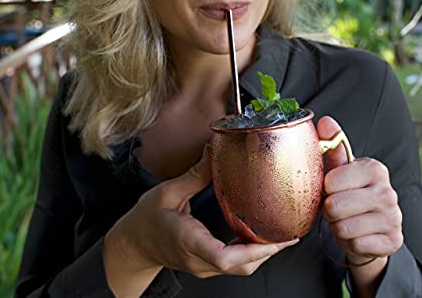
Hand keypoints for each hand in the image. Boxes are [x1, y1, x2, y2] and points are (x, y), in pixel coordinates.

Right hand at [112, 145, 297, 279]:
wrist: (132, 245)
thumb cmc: (145, 220)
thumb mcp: (167, 192)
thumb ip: (194, 175)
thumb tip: (214, 151)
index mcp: (188, 241)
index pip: (223, 257)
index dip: (253, 250)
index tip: (275, 238)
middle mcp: (198, 259)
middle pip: (240, 266)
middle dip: (268, 251)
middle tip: (289, 232)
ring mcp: (202, 267)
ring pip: (240, 268)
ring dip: (263, 253)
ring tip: (280, 232)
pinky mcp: (205, 265)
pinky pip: (234, 265)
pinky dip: (252, 253)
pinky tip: (260, 235)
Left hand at [317, 116, 402, 265]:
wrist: (371, 229)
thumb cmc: (350, 193)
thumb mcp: (341, 170)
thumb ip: (332, 146)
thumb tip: (325, 121)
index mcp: (375, 169)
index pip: (332, 181)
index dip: (325, 188)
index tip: (331, 188)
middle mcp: (388, 192)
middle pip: (335, 206)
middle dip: (329, 210)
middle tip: (335, 207)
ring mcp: (394, 218)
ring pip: (344, 228)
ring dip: (338, 227)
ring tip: (345, 220)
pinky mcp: (394, 241)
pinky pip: (355, 246)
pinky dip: (349, 244)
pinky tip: (357, 235)